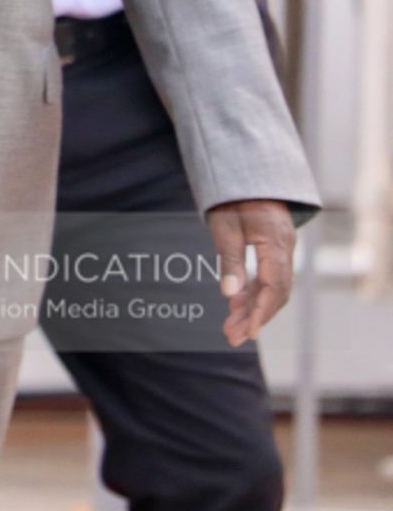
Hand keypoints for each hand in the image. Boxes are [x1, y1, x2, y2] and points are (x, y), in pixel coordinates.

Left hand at [208, 198, 295, 346]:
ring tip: (232, 328)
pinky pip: (268, 277)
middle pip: (276, 292)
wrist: (247, 174)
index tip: (249, 332)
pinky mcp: (275, 250)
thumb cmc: (232, 197)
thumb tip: (229, 295)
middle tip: (233, 337)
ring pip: (272, 288)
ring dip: (253, 308)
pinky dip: (253, 293)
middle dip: (256, 317)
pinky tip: (237, 306)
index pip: (275, 286)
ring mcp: (282, 250)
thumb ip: (230, 259)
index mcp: (277, 243)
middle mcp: (285, 250)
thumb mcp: (225, 226)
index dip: (262, 312)